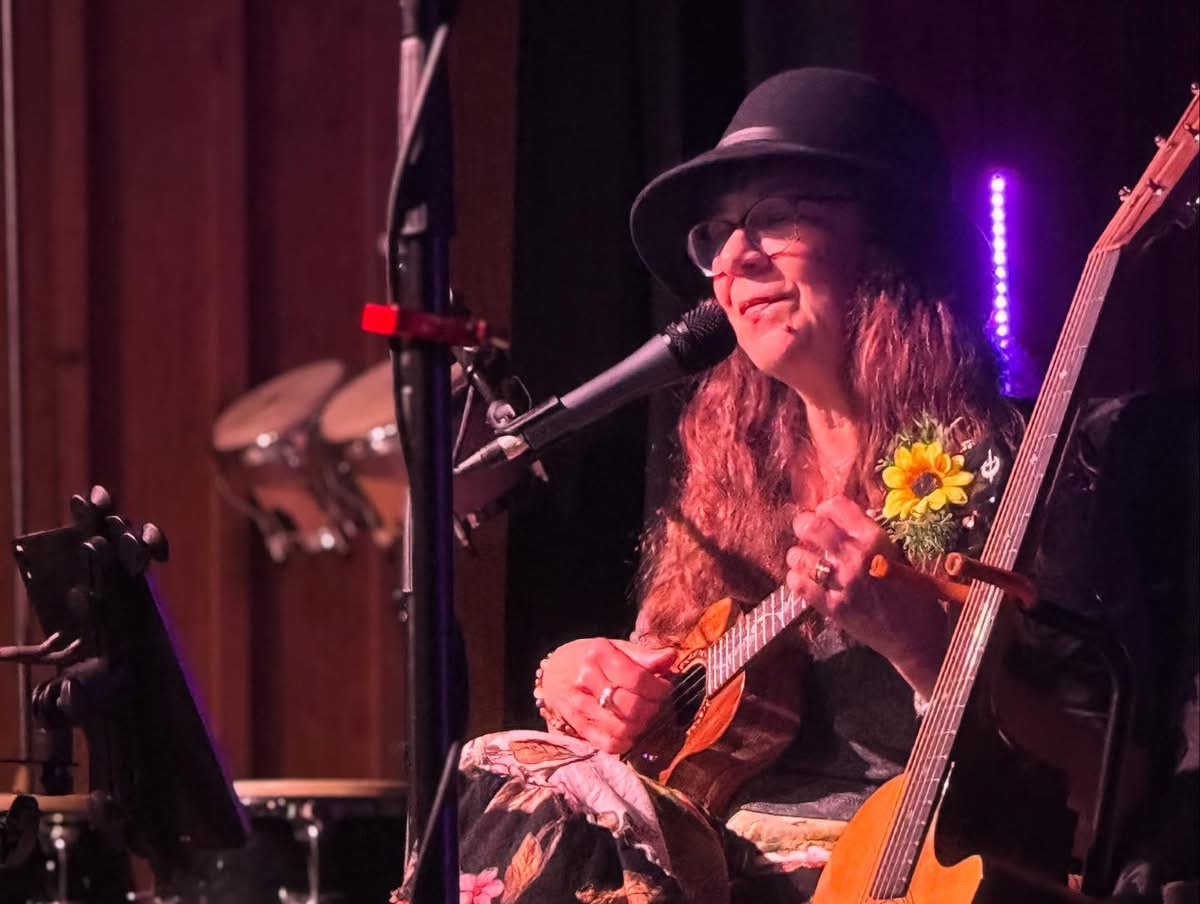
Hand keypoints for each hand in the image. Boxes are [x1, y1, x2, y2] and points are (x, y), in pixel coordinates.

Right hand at [540, 637, 674, 753]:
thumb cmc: (590, 658)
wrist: (553, 672)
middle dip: (652, 708)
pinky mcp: (577, 726)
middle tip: (655, 703)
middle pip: (632, 706)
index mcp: (598, 654)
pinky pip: (608, 744)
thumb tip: (671, 657)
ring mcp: (579, 705)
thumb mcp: (614, 647)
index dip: (659, 688)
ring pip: (622, 727)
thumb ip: (643, 655)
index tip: (665, 688)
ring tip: (643, 715)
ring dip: (641, 725)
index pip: (637, 678)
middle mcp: (586, 679)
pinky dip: (625, 742)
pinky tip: (628, 730)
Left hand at [785, 496, 946, 693]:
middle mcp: (856, 557)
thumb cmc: (915, 595)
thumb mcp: (900, 556)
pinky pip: (798, 585)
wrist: (917, 639)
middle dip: (804, 524)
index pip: (837, 507)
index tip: (826, 515)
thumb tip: (847, 521)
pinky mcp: (831, 607)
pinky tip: (805, 578)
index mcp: (876, 540)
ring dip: (798, 554)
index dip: (826, 508)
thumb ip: (872, 538)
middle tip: (806, 530)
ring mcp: (841, 583)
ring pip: (799, 556)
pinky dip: (797, 577)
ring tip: (805, 558)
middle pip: (812, 527)